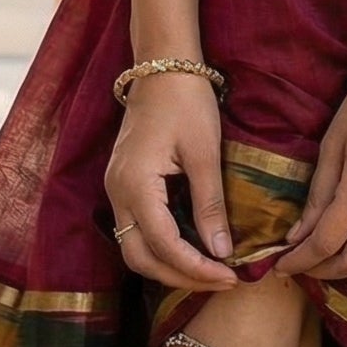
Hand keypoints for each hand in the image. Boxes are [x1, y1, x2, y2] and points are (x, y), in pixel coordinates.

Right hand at [105, 72, 236, 291]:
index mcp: (135, 185)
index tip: (230, 276)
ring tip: (210, 270)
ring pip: (135, 247)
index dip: (197, 268)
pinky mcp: (123, 185)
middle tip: (222, 281)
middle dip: (180, 276)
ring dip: (170, 265)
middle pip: (140, 257)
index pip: (164, 245)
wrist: (163, 66)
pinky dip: (162, 246)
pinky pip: (137, 229)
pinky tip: (193, 248)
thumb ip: (210, 205)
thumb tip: (222, 252)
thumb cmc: (187, 102)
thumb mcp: (205, 153)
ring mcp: (116, 189)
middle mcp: (117, 193)